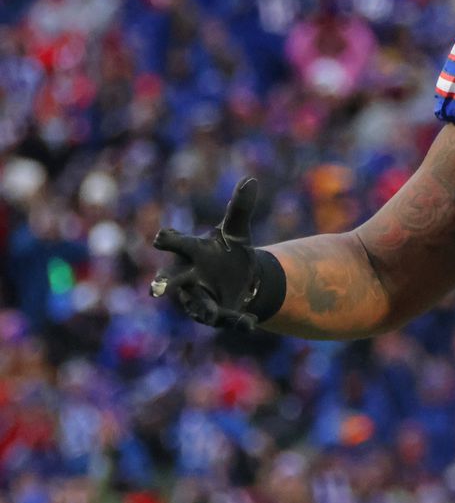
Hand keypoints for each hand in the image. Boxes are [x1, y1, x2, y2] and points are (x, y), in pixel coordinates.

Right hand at [150, 177, 263, 330]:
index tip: (162, 236)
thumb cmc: (227, 250)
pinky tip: (250, 322)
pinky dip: (238, 322)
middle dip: (163, 284)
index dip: (168, 240)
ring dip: (203, 309)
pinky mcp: (217, 315)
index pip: (175, 243)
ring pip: (196, 305)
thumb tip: (250, 180)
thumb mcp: (237, 231)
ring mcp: (200, 298)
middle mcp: (188, 277)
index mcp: (191, 252)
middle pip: (170, 280)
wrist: (241, 277)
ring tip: (209, 314)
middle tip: (156, 289)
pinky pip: (226, 320)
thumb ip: (240, 208)